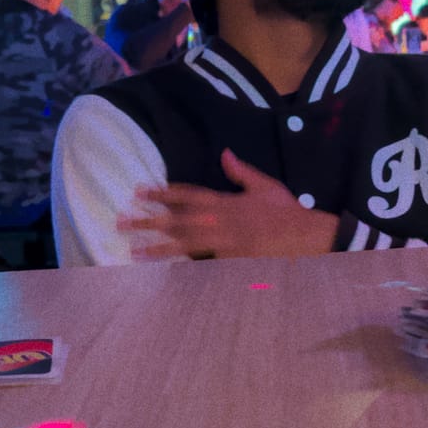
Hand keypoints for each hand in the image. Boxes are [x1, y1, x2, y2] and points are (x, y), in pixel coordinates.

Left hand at [115, 150, 337, 259]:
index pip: (186, 195)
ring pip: (183, 245)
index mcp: (224, 201)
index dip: (162, 193)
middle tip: (122, 221)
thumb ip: (241, 172)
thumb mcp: (264, 186)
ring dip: (157, 247)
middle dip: (148, 220)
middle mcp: (218, 221)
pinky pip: (202, 267)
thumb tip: (224, 154)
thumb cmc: (285, 212)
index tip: (140, 192)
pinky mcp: (229, 263)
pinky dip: (184, 270)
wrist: (306, 238)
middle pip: (176, 220)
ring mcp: (222, 244)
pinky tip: (166, 274)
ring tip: (134, 250)